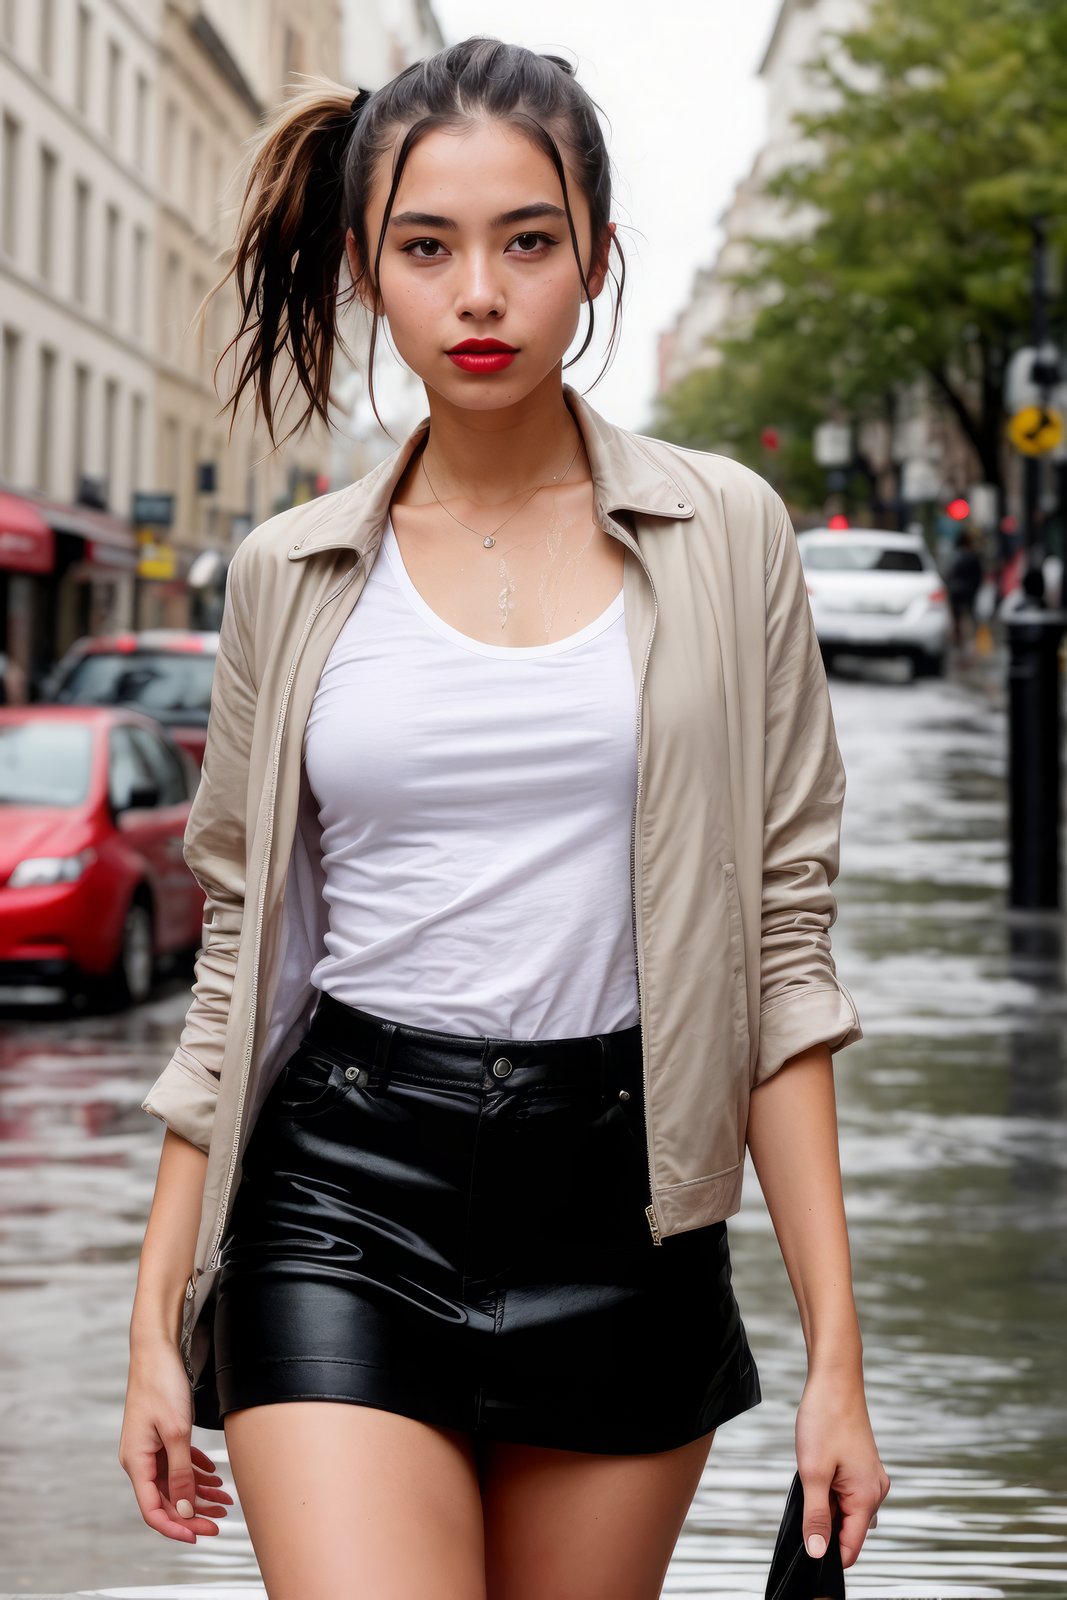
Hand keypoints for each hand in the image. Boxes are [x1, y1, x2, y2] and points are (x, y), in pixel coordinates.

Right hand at [119, 1339, 232, 1542]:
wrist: (156, 1349)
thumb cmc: (161, 1385)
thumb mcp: (176, 1431)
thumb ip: (181, 1473)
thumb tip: (185, 1510)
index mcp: (136, 1462)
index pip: (153, 1510)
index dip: (176, 1527)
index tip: (199, 1535)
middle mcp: (140, 1459)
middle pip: (167, 1498)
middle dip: (193, 1512)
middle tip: (221, 1521)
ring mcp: (150, 1447)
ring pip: (175, 1482)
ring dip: (199, 1493)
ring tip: (225, 1500)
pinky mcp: (161, 1435)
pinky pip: (178, 1463)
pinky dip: (196, 1471)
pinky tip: (215, 1476)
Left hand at [795, 1368, 889, 1568]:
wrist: (834, 1379)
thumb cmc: (825, 1418)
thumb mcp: (813, 1473)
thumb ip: (815, 1517)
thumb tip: (817, 1553)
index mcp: (867, 1497)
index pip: (850, 1547)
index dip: (826, 1552)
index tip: (804, 1543)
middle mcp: (875, 1491)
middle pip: (846, 1529)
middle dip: (822, 1521)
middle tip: (805, 1493)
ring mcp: (870, 1477)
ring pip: (844, 1509)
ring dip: (824, 1502)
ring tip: (811, 1474)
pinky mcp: (862, 1466)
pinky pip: (845, 1490)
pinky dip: (828, 1487)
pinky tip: (817, 1467)